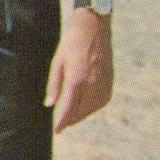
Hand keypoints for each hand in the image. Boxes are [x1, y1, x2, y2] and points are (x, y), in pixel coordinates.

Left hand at [44, 9, 112, 131]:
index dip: (62, 123)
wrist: (94, 28)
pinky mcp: (110, 82)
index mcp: (77, 80)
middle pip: (80, 112)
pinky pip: (101, 102)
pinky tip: (85, 105)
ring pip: (91, 109)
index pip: (68, 109)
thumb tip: (50, 105)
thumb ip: (54, 85)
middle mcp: (92, 85)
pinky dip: (92, 107)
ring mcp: (103, 84)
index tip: (57, 131)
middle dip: (70, 119)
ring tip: (71, 115)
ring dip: (81, 114)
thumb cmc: (72, 43)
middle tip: (61, 124)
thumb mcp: (57, 62)